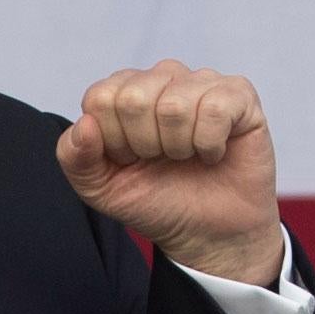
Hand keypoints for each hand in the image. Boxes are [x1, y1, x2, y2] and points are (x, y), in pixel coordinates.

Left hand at [55, 60, 282, 286]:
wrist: (209, 235)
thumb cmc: (157, 202)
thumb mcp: (101, 188)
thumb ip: (75, 157)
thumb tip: (85, 124)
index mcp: (124, 91)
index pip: (100, 98)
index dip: (114, 141)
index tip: (131, 159)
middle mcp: (162, 78)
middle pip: (134, 98)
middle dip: (145, 145)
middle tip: (162, 159)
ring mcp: (202, 82)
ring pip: (174, 105)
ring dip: (179, 147)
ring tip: (188, 157)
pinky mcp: (240, 96)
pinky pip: (215, 108)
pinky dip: (210, 144)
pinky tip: (214, 153)